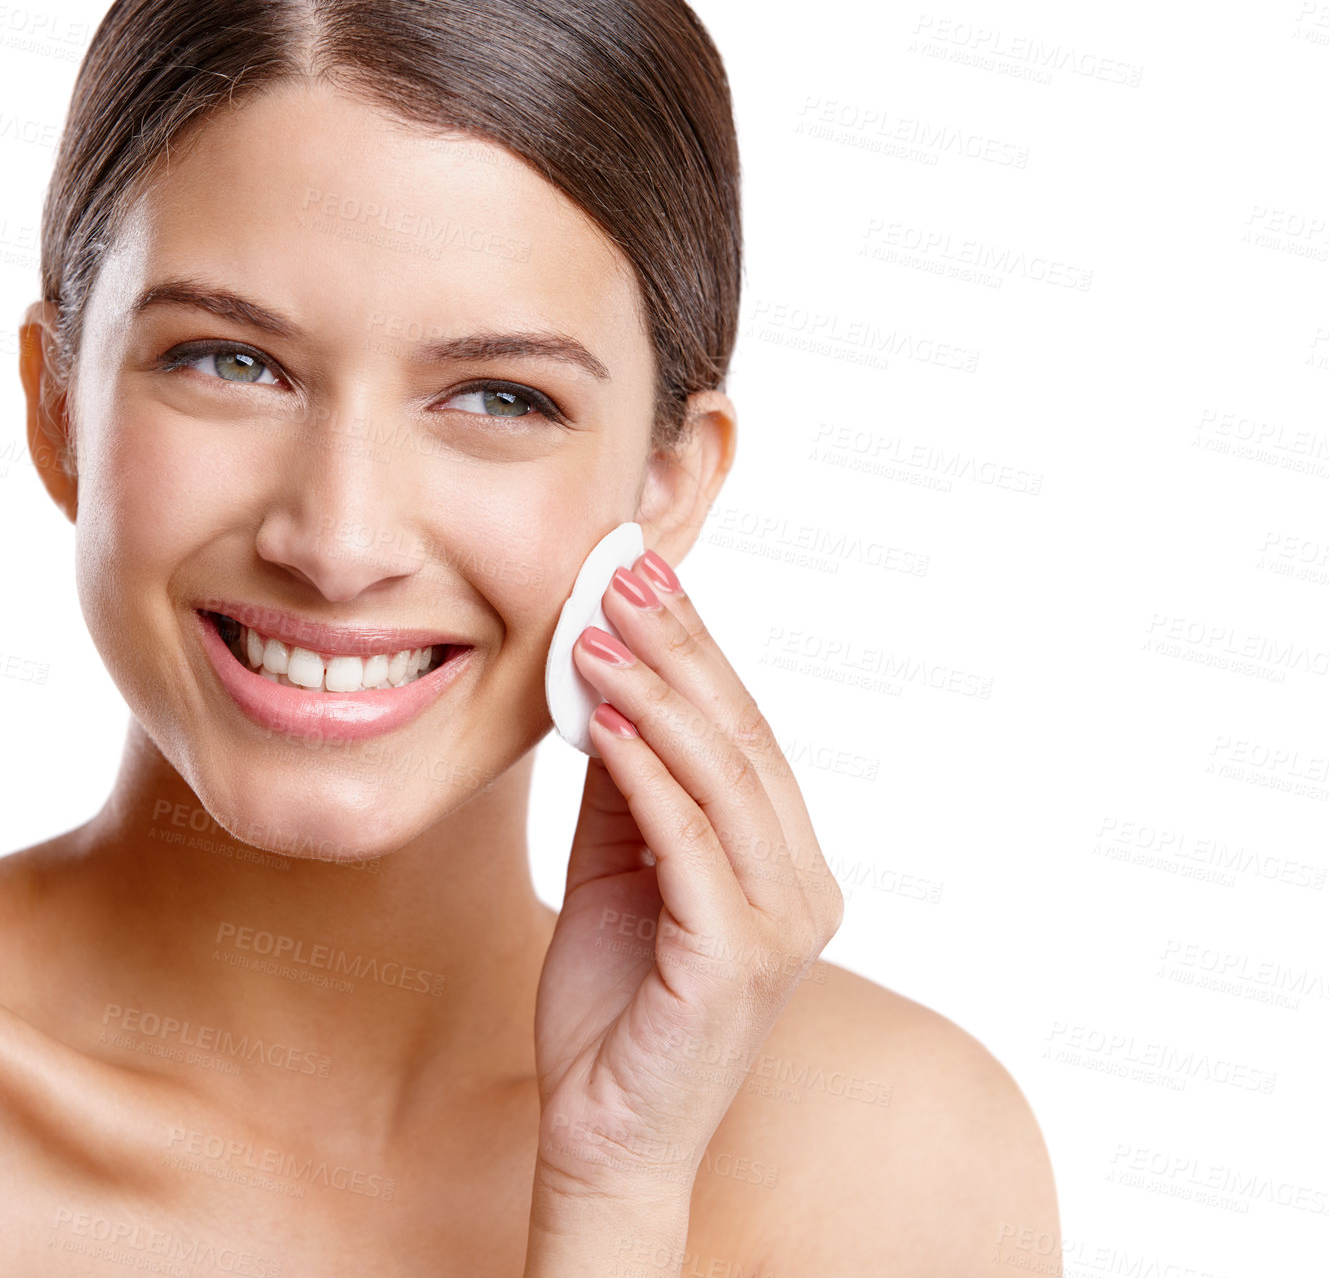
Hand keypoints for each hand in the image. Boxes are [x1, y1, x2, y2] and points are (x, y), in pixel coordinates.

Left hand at [530, 548, 844, 1209]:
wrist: (605, 1133)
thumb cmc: (614, 1002)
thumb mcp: (617, 866)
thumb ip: (626, 784)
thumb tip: (606, 683)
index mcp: (785, 860)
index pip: (745, 730)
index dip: (697, 647)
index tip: (644, 578)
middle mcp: (803, 884)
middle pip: (743, 736)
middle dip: (681, 645)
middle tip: (626, 574)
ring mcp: (781, 925)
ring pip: (724, 777)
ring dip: (655, 694)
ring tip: (595, 634)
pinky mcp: (737, 960)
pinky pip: (689, 842)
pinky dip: (644, 772)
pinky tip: (600, 718)